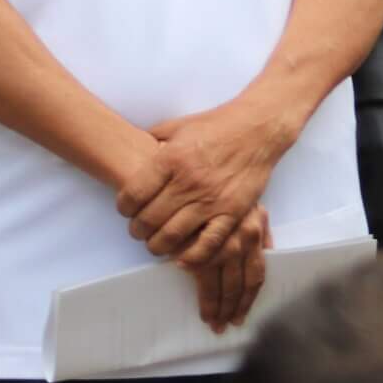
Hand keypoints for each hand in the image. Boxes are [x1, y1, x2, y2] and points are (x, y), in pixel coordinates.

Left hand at [119, 99, 290, 264]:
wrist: (259, 127)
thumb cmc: (218, 126)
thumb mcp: (177, 126)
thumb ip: (151, 141)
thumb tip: (132, 155)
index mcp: (172, 159)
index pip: (132, 196)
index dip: (123, 208)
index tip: (127, 209)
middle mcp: (190, 181)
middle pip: (148, 220)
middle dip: (137, 229)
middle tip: (139, 229)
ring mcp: (213, 198)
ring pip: (172, 236)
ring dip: (157, 245)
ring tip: (158, 242)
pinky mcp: (234, 211)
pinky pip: (208, 243)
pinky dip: (191, 256)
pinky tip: (183, 256)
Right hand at [188, 206, 269, 332]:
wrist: (198, 180)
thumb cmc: (225, 195)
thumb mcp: (252, 208)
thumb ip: (262, 231)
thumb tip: (268, 254)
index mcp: (256, 234)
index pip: (257, 275)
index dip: (250, 298)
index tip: (243, 313)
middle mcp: (241, 244)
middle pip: (240, 286)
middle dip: (233, 309)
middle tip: (226, 326)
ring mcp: (220, 248)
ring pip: (222, 288)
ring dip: (218, 309)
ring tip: (214, 323)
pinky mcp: (198, 250)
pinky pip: (203, 281)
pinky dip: (204, 298)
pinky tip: (203, 309)